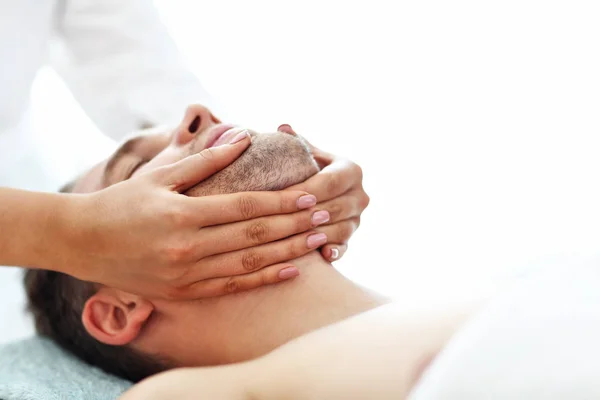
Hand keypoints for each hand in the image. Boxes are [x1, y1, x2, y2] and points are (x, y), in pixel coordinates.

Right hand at [55, 132, 330, 298]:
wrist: (83, 243)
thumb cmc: (122, 203)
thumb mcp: (160, 175)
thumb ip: (205, 159)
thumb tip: (242, 136)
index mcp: (183, 214)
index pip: (245, 206)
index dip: (282, 200)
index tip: (310, 193)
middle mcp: (188, 247)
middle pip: (254, 235)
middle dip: (294, 224)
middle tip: (325, 215)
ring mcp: (187, 274)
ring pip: (250, 264)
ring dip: (288, 252)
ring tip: (318, 240)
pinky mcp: (185, 293)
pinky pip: (233, 287)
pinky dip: (264, 280)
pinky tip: (290, 271)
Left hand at [281, 125, 369, 262]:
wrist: (318, 194)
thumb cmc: (306, 170)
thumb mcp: (304, 154)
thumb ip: (295, 143)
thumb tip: (283, 128)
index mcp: (351, 170)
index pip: (328, 182)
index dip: (303, 190)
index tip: (277, 195)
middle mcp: (360, 195)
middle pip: (333, 208)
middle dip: (306, 215)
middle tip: (279, 221)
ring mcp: (358, 219)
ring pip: (337, 229)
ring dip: (315, 235)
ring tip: (291, 238)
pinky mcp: (351, 239)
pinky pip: (342, 248)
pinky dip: (332, 251)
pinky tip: (319, 253)